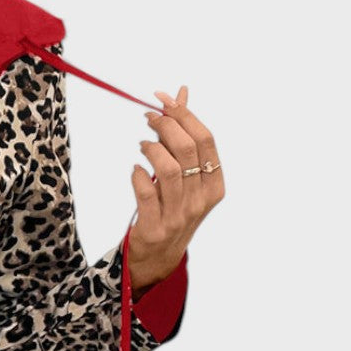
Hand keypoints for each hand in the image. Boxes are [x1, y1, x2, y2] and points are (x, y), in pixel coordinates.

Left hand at [130, 85, 224, 291]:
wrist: (158, 257)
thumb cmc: (171, 209)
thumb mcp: (186, 177)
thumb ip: (184, 138)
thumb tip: (181, 93)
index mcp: (215, 185)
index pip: (206, 140)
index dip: (185, 114)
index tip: (165, 99)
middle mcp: (201, 200)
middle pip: (188, 150)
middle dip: (166, 125)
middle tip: (148, 118)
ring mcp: (179, 215)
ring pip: (169, 170)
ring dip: (152, 148)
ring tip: (143, 143)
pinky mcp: (156, 227)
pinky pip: (147, 194)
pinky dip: (138, 176)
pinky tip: (135, 169)